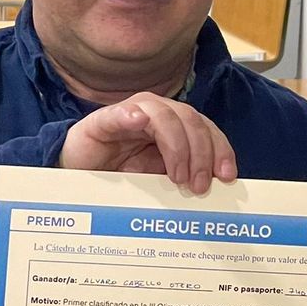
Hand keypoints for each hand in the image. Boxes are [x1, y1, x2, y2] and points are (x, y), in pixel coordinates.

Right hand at [60, 93, 236, 193]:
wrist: (79, 179)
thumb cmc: (122, 179)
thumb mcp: (160, 182)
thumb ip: (185, 179)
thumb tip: (216, 191)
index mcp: (176, 127)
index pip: (207, 130)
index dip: (220, 150)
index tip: (226, 177)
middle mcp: (158, 115)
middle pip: (192, 121)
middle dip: (202, 154)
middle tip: (199, 186)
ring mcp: (131, 114)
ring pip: (165, 115)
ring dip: (177, 145)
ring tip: (177, 175)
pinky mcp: (103, 121)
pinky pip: (119, 113)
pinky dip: (130, 115)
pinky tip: (138, 122)